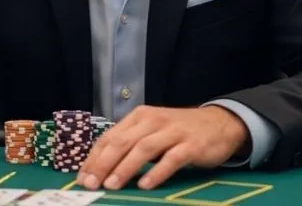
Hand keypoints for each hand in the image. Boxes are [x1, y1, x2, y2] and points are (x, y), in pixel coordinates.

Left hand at [78, 105, 248, 190]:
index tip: (83, 176)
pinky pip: (171, 158)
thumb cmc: (179, 131)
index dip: (95, 157)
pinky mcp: (191, 145)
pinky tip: (145, 184)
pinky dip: (157, 172)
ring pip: (143, 149)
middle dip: (104, 163)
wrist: (219, 123)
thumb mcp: (152, 131)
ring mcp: (172, 132)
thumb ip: (131, 144)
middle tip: (91, 183)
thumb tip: (102, 167)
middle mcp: (153, 121)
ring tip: (112, 185)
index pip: (111, 137)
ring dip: (125, 168)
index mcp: (139, 117)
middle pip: (123, 141)